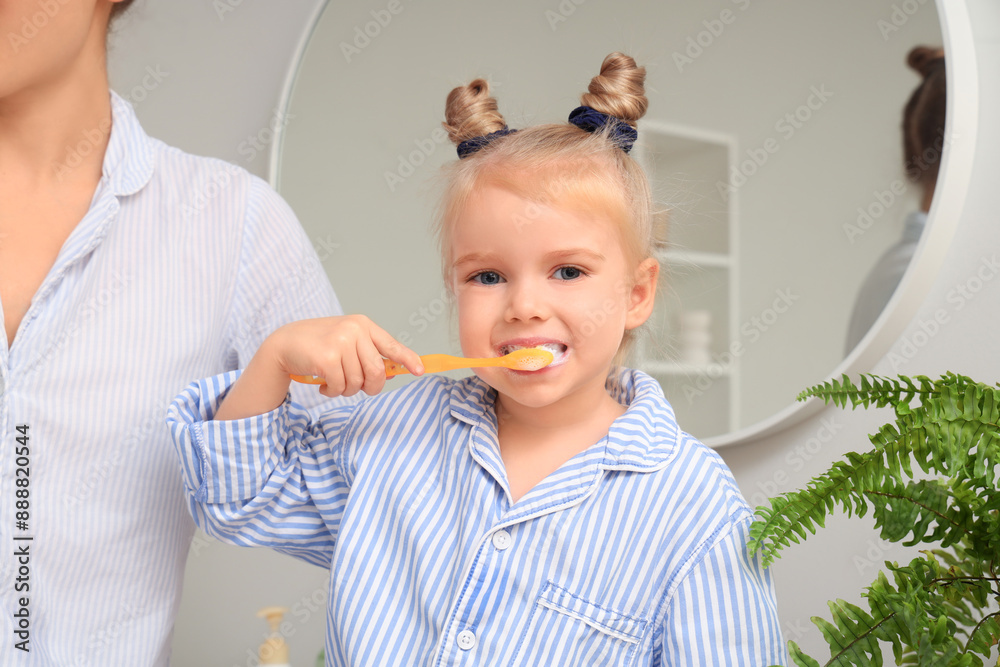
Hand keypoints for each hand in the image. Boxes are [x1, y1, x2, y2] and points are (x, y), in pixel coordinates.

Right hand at [214, 315, 422, 420]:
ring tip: (333, 381)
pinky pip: (340, 386)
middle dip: (370, 386)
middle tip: (356, 388)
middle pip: (377, 371)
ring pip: (358, 382)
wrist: (284, 343)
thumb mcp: (346, 343)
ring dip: (345, 390)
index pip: (391, 345)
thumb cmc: (318, 345)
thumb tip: (394, 372)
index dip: (408, 359)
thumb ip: (369, 355)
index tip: (420, 371)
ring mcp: (340, 341)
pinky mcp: (326, 357)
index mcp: (363, 324)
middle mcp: (354, 330)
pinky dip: (332, 391)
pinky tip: (322, 384)